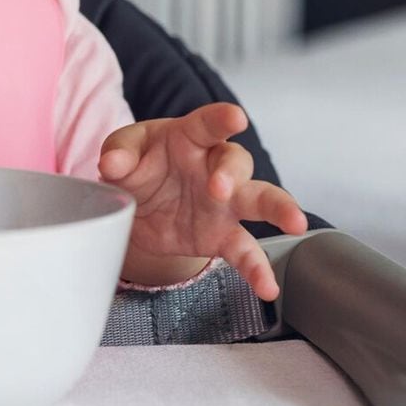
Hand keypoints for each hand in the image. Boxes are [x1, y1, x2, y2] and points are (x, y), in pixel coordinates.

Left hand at [98, 102, 308, 299]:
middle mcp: (213, 166)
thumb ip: (118, 153)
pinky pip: (245, 251)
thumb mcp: (122, 151)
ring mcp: (224, 202)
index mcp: (189, 137)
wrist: (138, 205)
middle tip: (220, 188)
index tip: (235, 117)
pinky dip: (257, 269)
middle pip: (237, 161)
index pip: (207, 124)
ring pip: (260, 200)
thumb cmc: (138, 163)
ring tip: (295, 223)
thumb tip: (111, 164)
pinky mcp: (222, 235)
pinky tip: (267, 287)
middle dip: (231, 173)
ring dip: (277, 209)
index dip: (221, 118)